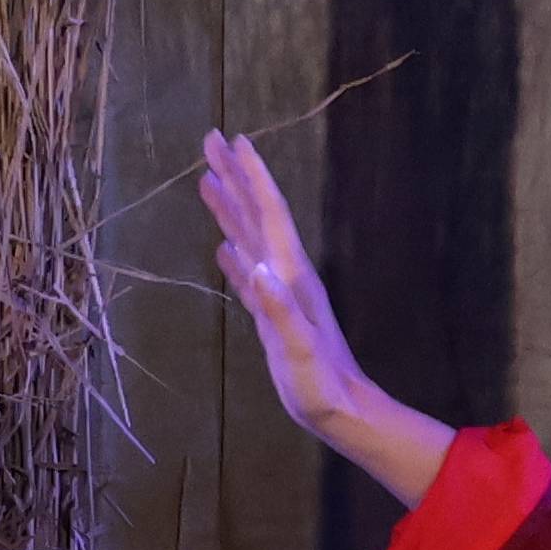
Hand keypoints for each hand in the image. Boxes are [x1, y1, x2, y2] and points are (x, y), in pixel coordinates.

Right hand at [197, 128, 454, 505]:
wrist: (342, 409)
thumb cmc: (321, 384)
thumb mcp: (298, 349)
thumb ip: (277, 308)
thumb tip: (254, 265)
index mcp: (291, 276)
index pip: (270, 214)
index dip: (253, 177)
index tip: (234, 141)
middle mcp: (285, 275)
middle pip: (257, 214)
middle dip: (235, 176)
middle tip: (211, 140)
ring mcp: (279, 293)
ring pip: (249, 238)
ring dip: (230, 207)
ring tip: (208, 179)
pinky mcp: (273, 315)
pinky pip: (247, 274)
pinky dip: (233, 254)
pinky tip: (223, 246)